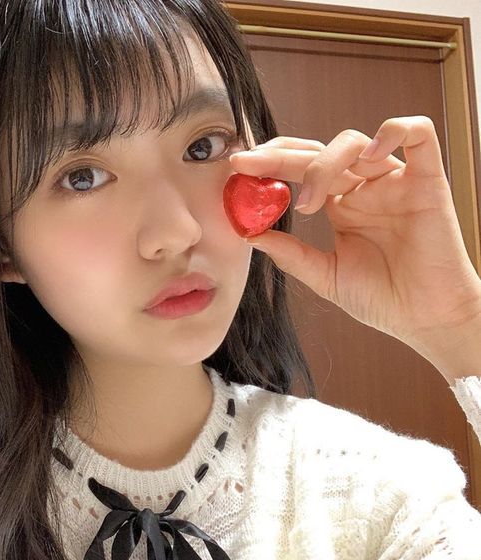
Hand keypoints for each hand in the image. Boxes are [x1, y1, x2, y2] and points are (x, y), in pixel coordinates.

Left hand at [229, 116, 480, 368]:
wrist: (423, 320)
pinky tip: (368, 155)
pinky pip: (418, 134)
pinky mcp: (427, 180)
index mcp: (340, 205)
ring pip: (355, 143)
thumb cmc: (381, 299)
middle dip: (279, 156)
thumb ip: (290, 253)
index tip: (238, 169)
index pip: (301, 169)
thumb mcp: (324, 275)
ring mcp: (394, 181)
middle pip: (318, 152)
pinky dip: (393, 131)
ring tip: (307, 203)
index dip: (270, 164)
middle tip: (248, 164)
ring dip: (322, 164)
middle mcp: (364, 187)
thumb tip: (248, 234)